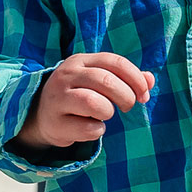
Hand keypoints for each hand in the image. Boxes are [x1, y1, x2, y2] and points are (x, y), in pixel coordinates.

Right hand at [17, 51, 155, 153]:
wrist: (41, 115)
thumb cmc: (78, 95)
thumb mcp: (98, 80)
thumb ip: (126, 78)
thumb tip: (150, 80)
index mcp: (81, 61)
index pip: (115, 62)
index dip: (136, 79)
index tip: (144, 95)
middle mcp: (67, 75)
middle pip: (106, 81)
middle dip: (126, 97)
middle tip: (128, 106)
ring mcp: (58, 98)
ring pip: (93, 103)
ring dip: (108, 112)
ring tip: (105, 115)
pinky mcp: (56, 123)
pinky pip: (87, 128)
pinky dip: (97, 131)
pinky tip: (92, 127)